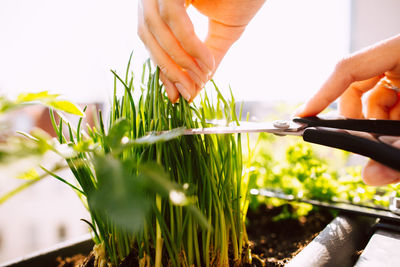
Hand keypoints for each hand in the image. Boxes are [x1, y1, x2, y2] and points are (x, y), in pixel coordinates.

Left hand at [138, 0, 265, 101]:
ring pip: (156, 28)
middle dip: (169, 69)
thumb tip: (194, 90)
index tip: (176, 96)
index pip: (152, 40)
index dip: (163, 70)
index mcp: (162, 3)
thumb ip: (206, 58)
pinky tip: (207, 62)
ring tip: (203, 77)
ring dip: (180, 61)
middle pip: (147, 35)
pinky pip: (174, 17)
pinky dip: (190, 45)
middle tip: (190, 92)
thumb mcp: (221, 34)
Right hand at [296, 34, 399, 185]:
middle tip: (362, 140)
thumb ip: (398, 152)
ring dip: (375, 124)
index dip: (322, 94)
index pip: (348, 68)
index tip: (302, 116)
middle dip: (357, 119)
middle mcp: (399, 59)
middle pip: (357, 85)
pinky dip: (386, 122)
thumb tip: (371, 177)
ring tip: (392, 140)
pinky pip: (385, 102)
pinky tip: (396, 133)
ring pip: (370, 97)